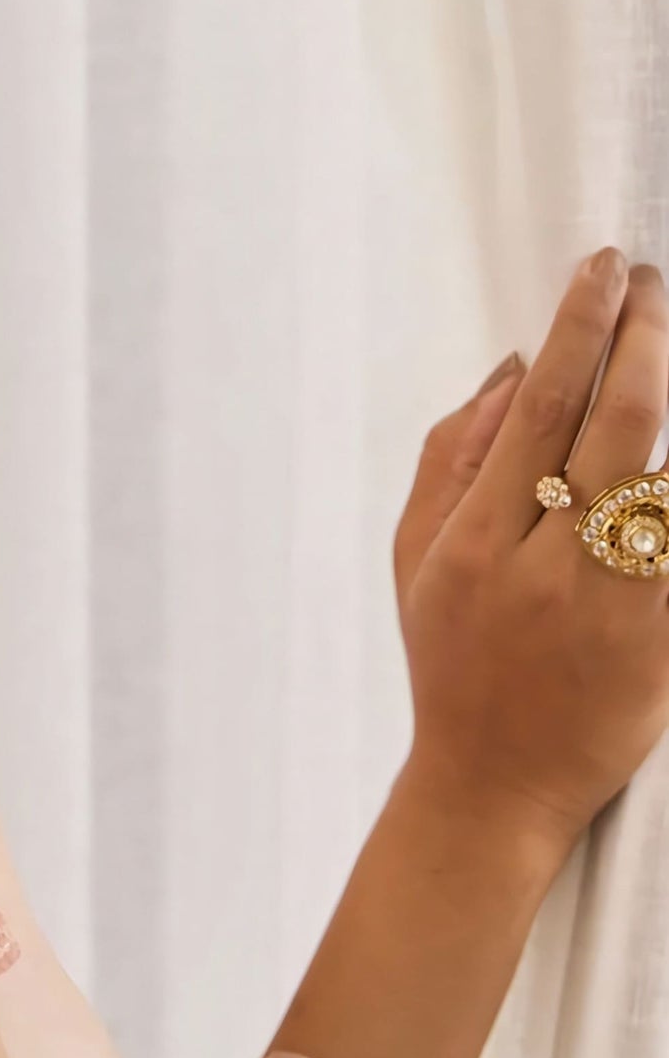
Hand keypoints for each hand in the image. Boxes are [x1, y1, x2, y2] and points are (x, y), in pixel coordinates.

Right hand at [394, 248, 668, 845]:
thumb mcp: (414, 561)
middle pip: (615, 425)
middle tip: (656, 286)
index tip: (602, 270)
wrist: (492, 788)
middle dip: (645, 338)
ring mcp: (610, 608)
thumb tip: (509, 370)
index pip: (537, 408)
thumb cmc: (452, 663)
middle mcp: (540, 568)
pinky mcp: (660, 643)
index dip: (577, 329)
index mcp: (471, 541)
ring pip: (667, 482)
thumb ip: (450, 460)